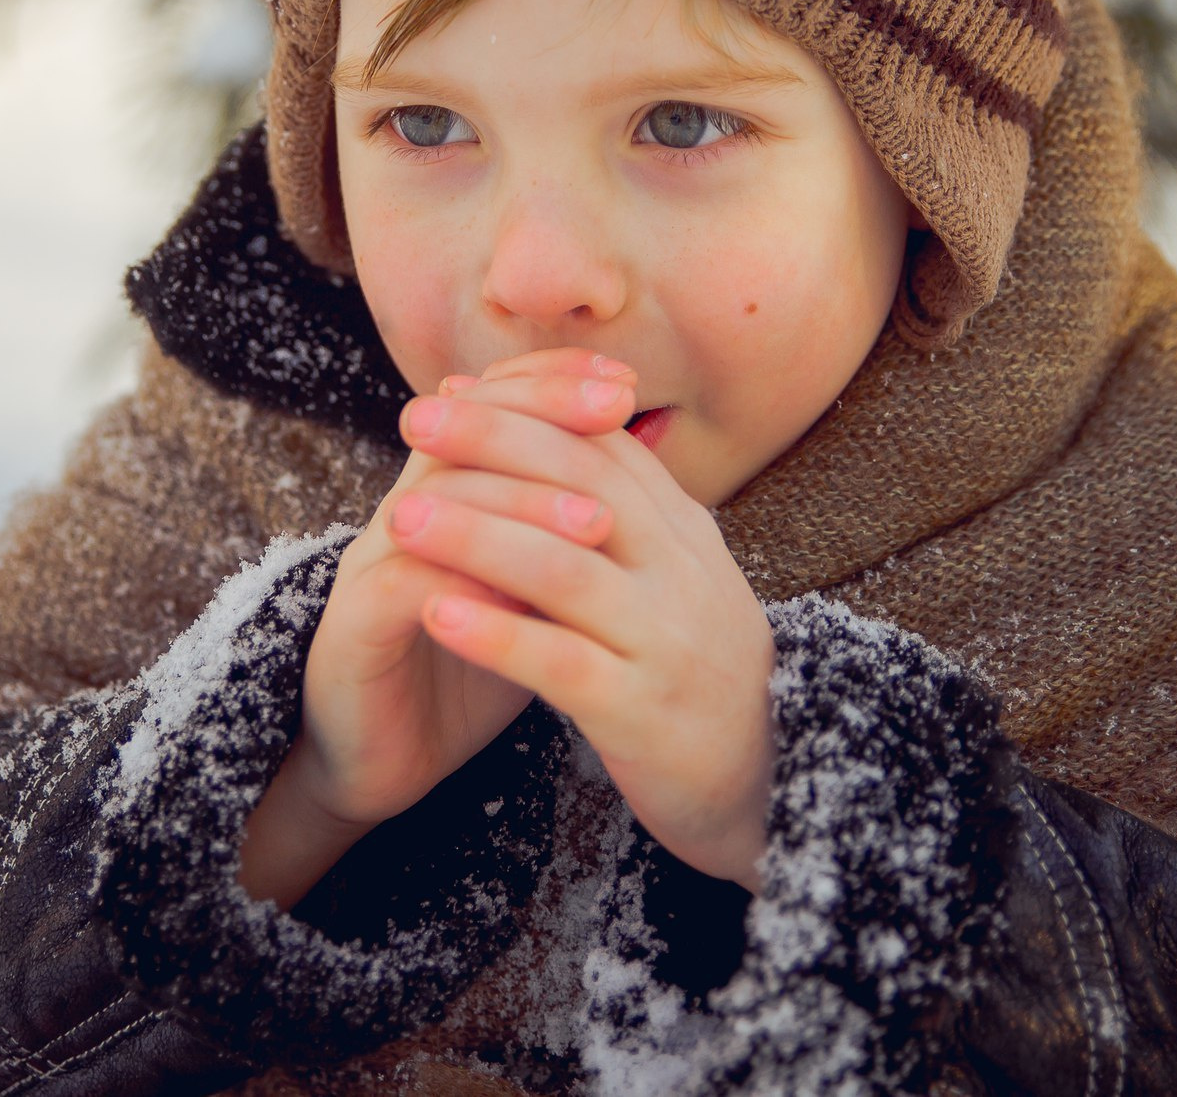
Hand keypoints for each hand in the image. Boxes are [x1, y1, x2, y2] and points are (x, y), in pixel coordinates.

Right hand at [239, 350, 640, 907]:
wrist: (382, 762)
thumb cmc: (467, 671)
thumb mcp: (533, 593)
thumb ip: (566, 534)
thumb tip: (640, 466)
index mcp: (447, 496)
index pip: (492, 407)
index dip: (552, 384)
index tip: (626, 384)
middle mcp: (404, 514)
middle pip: (464, 433)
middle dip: (543, 416)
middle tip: (616, 413)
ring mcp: (371, 567)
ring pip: (437, 501)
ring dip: (519, 503)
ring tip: (596, 522)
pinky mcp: (350, 631)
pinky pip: (402, 590)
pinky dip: (462, 586)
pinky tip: (521, 598)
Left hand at [389, 348, 775, 891]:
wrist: (772, 782)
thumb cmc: (692, 668)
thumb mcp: (669, 574)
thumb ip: (615, 506)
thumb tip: (536, 419)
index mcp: (683, 531)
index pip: (601, 441)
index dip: (524, 410)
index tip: (448, 393)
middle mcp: (681, 573)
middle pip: (582, 481)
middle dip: (493, 443)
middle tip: (414, 421)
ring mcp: (666, 642)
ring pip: (564, 569)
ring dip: (477, 535)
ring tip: (403, 515)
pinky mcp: (644, 713)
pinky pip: (563, 664)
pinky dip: (496, 635)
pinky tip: (436, 614)